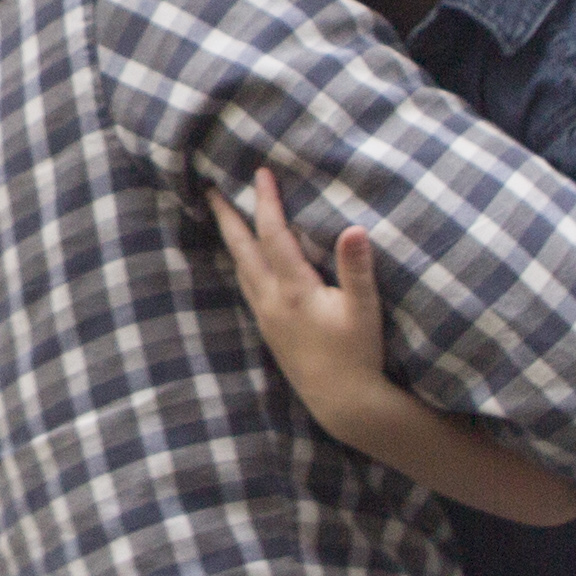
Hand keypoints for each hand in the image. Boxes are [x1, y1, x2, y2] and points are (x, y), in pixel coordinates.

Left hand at [205, 168, 395, 430]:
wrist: (342, 402)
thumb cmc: (358, 354)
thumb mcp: (364, 309)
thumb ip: (357, 268)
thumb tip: (354, 228)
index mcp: (294, 291)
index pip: (274, 235)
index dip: (266, 202)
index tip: (259, 173)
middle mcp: (272, 302)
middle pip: (243, 250)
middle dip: (228, 217)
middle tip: (210, 190)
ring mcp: (267, 318)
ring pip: (241, 269)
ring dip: (232, 239)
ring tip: (224, 218)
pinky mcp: (269, 331)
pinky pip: (247, 287)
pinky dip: (242, 264)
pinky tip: (245, 262)